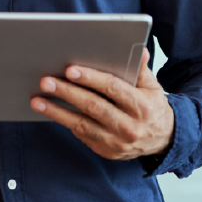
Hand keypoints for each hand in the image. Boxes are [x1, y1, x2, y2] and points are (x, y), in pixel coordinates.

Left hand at [30, 49, 173, 160]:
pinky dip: (66, 122)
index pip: (113, 89)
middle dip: (67, 93)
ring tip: (38, 100)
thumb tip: (140, 49)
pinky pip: (83, 135)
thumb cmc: (152, 106)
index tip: (70, 70)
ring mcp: (117, 142)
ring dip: (57, 112)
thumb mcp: (152, 86)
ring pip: (82, 125)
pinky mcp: (107, 152)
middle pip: (93, 107)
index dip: (91, 78)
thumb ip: (141, 69)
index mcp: (142, 106)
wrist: (164, 139)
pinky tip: (51, 111)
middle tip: (46, 82)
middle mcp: (130, 126)